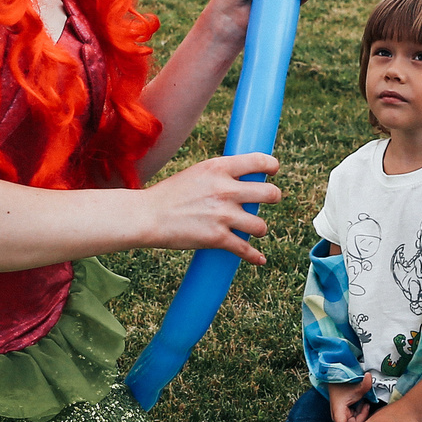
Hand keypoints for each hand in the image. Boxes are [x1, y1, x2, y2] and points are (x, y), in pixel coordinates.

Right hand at [140, 153, 282, 263]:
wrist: (148, 216)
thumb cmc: (171, 194)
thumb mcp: (197, 172)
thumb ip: (222, 174)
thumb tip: (248, 179)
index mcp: (219, 168)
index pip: (259, 161)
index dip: (272, 166)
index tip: (273, 171)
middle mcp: (225, 189)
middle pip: (270, 193)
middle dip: (272, 197)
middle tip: (268, 200)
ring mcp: (223, 215)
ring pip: (261, 225)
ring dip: (259, 228)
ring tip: (253, 229)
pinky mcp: (217, 238)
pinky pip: (246, 250)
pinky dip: (255, 256)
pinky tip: (259, 259)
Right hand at [325, 382, 371, 421]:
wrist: (337, 381)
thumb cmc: (343, 384)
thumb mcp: (355, 385)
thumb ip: (364, 383)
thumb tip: (369, 376)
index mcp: (338, 410)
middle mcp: (339, 416)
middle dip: (362, 416)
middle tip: (365, 405)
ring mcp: (343, 417)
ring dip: (361, 414)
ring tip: (363, 403)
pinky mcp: (347, 416)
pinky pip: (356, 419)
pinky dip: (361, 413)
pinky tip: (361, 405)